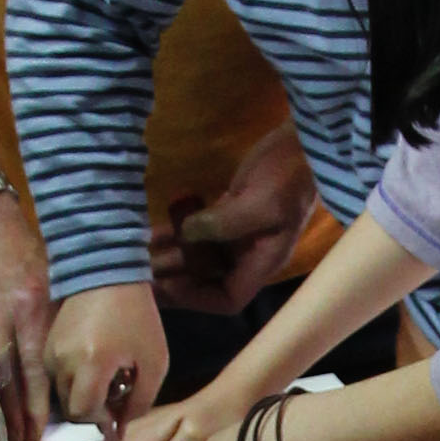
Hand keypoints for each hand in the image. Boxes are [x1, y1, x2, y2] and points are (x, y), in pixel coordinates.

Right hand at [47, 281, 166, 439]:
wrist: (107, 274)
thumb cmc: (138, 317)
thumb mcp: (154, 361)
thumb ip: (140, 401)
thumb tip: (120, 430)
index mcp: (91, 364)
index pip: (84, 413)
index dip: (101, 421)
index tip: (117, 416)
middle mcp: (63, 361)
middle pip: (70, 408)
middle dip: (92, 411)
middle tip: (114, 398)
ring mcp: (50, 352)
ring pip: (61, 394)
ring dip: (81, 396)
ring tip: (105, 380)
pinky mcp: (46, 345)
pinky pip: (56, 377)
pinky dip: (72, 381)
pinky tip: (92, 367)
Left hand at [155, 127, 317, 319]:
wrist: (301, 142)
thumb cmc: (290, 175)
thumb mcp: (260, 202)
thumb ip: (222, 223)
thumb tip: (185, 234)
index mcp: (263, 262)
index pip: (228, 298)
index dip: (195, 297)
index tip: (166, 282)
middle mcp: (249, 255)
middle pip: (208, 281)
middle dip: (174, 279)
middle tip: (139, 272)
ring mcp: (238, 235)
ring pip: (199, 258)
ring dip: (170, 257)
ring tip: (137, 252)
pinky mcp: (229, 214)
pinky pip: (199, 233)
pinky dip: (176, 234)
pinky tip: (151, 230)